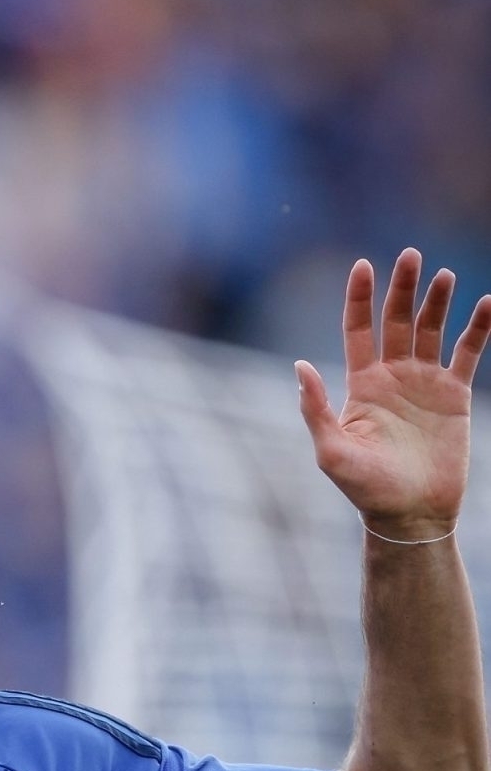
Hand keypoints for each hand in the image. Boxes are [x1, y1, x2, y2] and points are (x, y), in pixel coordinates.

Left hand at [297, 248, 490, 535]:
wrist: (410, 514)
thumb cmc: (365, 488)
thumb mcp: (331, 451)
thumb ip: (316, 409)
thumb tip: (299, 366)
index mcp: (361, 384)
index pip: (359, 329)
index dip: (359, 298)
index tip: (363, 266)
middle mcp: (393, 377)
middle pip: (398, 320)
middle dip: (403, 288)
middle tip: (411, 255)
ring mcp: (425, 384)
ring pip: (433, 330)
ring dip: (438, 301)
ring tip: (444, 275)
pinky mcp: (455, 396)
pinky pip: (468, 353)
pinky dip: (477, 328)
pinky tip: (486, 302)